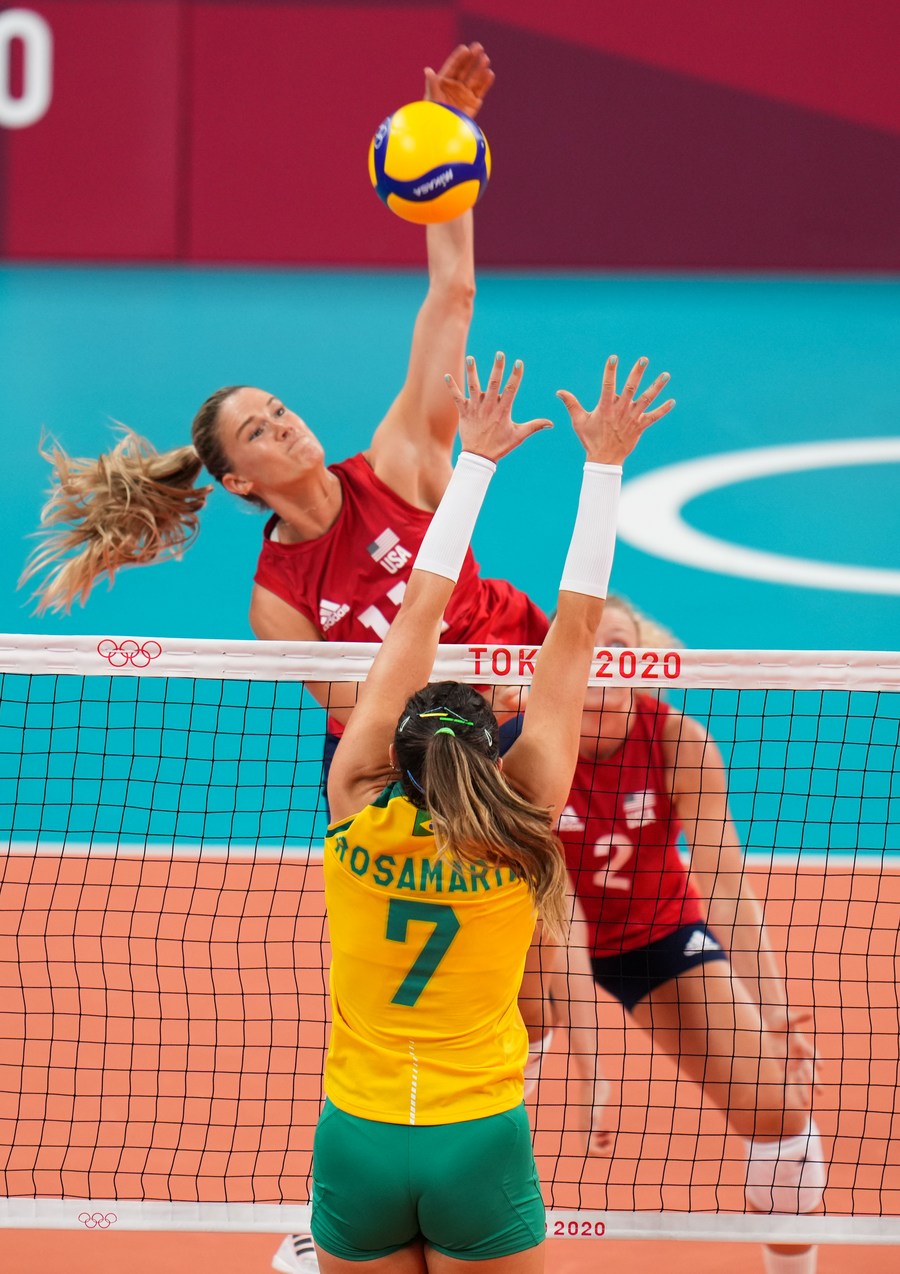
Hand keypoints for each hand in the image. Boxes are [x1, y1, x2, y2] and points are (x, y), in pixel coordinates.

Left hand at [424, 42, 493, 118]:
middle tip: (479, 46)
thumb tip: (427, 70)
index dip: (459, 57)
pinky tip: (490, 73)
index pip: (453, 66)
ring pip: (474, 78)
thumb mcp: (432, 99)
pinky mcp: (474, 103)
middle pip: (465, 69)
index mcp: (443, 82)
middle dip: (472, 58)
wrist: (443, 134)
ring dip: (480, 68)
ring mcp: (465, 94)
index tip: (465, 49)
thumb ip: (432, 84)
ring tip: (485, 58)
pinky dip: (486, 82)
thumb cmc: (434, 116)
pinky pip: (481, 90)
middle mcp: (455, 86)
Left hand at [445, 352, 552, 461]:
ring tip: (471, 358)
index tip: (519, 362)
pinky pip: (456, 397)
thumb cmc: (500, 446)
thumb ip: (535, 426)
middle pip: (493, 383)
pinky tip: (446, 376)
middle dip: (497, 368)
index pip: (511, 389)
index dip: (516, 375)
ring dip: (472, 372)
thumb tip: (551, 423)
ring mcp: (475, 409)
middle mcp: (489, 407)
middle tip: (499, 354)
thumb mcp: (519, 436)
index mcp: (503, 410)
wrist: (479, 457)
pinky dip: (451, 387)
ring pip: (473, 387)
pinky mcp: (464, 412)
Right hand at [557, 355, 674, 465]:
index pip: (608, 385)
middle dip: (637, 373)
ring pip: (646, 399)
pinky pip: (654, 417)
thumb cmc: (590, 439)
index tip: (613, 358)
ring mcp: (632, 418)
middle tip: (644, 359)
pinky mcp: (640, 427)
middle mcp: (620, 410)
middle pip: (631, 388)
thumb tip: (559, 391)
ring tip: (666, 374)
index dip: (610, 371)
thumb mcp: (578, 421)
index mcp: (605, 407)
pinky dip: (663, 409)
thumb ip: (571, 404)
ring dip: (656, 387)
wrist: (604, 460)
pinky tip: (673, 401)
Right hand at [589, 1078, 613, 1157]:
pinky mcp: (594, 1116)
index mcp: (586, 1127)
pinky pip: (596, 1133)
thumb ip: (595, 1112)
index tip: (611, 1147)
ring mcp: (590, 1122)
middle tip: (611, 1143)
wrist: (593, 1079)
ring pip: (593, 1142)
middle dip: (602, 1150)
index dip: (600, 1153)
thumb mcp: (596, 1104)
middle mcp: (586, 1126)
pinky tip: (608, 1129)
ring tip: (610, 1136)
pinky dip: (602, 1136)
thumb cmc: (594, 1091)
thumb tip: (596, 1119)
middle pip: (590, 1149)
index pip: (590, 1150)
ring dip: (602, 1144)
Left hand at [783, 1007, 821, 1096]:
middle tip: (820, 1091)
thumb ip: (798, 1018)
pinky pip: (784, 1081)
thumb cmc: (782, 1021)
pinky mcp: (782, 1069)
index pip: (813, 1055)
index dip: (817, 1059)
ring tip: (804, 1104)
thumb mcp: (789, 1018)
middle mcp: (801, 1059)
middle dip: (814, 1081)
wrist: (771, 1026)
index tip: (820, 1066)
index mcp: (804, 1046)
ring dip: (801, 1091)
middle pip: (809, 1072)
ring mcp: (792, 1065)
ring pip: (798, 1081)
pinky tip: (783, 1102)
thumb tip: (810, 1014)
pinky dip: (784, 1091)